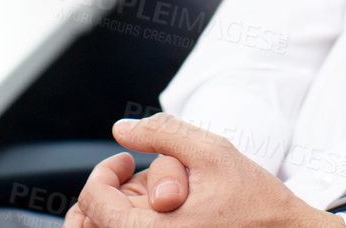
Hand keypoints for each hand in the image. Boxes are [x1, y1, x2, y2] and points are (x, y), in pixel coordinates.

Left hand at [68, 114, 339, 227]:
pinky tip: (154, 213)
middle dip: (100, 196)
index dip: (104, 172)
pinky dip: (128, 225)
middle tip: (123, 179)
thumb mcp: (211, 152)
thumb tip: (120, 129)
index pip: (93, 203)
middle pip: (90, 227)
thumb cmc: (255, 199)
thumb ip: (161, 133)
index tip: (127, 161)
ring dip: (110, 215)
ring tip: (134, 197)